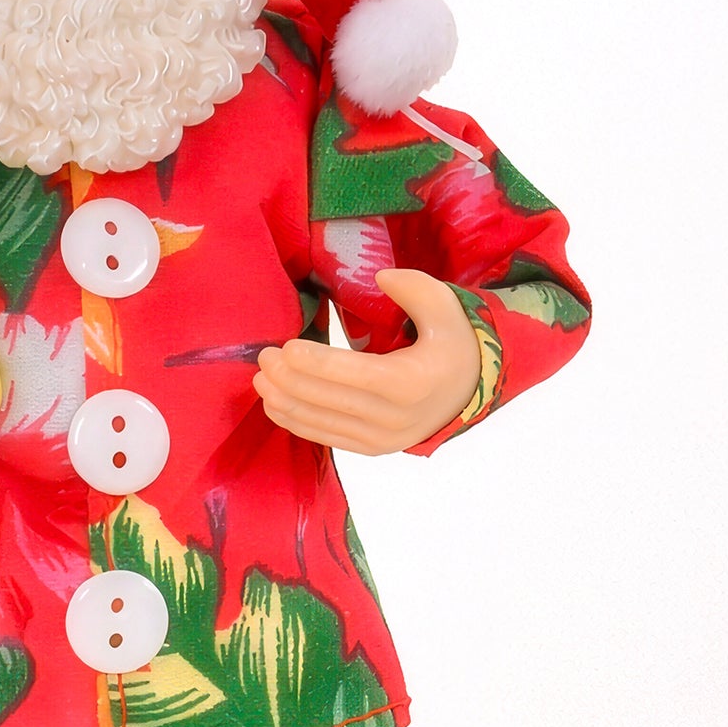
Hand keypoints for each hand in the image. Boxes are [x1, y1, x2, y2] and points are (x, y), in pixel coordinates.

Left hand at [254, 268, 480, 454]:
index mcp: (412, 383)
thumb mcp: (446, 309)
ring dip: (284, 401)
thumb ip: (415, 289)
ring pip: (321, 423)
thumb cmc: (451, 345)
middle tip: (264, 357)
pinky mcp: (370, 449)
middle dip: (289, 379)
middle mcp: (395, 419)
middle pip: (330, 400)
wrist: (466, 393)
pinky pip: (325, 438)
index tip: (286, 348)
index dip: (316, 364)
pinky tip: (274, 402)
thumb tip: (380, 277)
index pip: (355, 375)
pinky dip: (295, 422)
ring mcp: (381, 440)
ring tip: (261, 378)